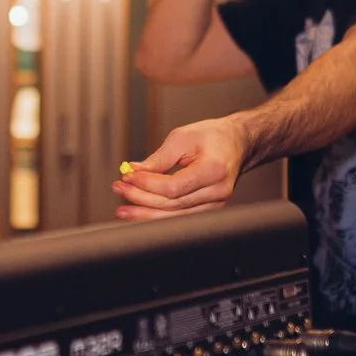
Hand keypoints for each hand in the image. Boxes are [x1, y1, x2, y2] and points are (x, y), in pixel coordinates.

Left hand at [112, 117, 248, 220]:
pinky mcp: (208, 209)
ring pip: (175, 217)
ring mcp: (215, 203)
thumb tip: (135, 171)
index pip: (174, 187)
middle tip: (119, 189)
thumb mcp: (183, 137)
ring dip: (145, 213)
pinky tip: (141, 212)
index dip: (148, 185)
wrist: (236, 143)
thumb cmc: (213, 136)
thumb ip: (160, 157)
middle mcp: (217, 191)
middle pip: (172, 204)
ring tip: (123, 209)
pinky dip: (158, 215)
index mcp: (214, 169)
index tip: (128, 176)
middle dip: (141, 198)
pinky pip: (180, 218)